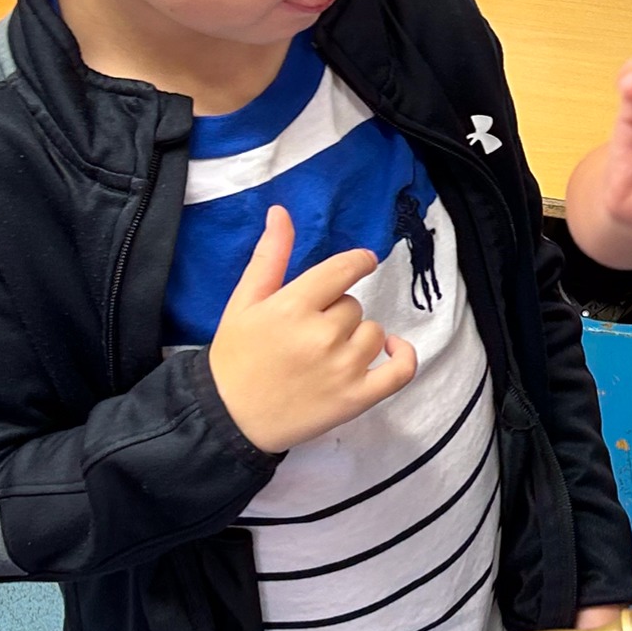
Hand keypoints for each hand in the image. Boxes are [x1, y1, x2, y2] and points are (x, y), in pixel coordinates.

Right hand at [209, 205, 417, 452]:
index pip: (344, 269)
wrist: (227, 418)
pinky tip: (392, 349)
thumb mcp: (245, 301)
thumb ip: (269, 256)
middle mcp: (322, 335)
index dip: (357, 263)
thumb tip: (281, 212)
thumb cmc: (235, 357)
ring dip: (357, 338)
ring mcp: (343, 369)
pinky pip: (400, 371)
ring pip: (373, 332)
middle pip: (353, 305)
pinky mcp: (356, 399)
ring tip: (326, 354)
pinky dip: (403, 357)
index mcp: (293, 306)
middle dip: (335, 313)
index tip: (361, 263)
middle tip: (306, 335)